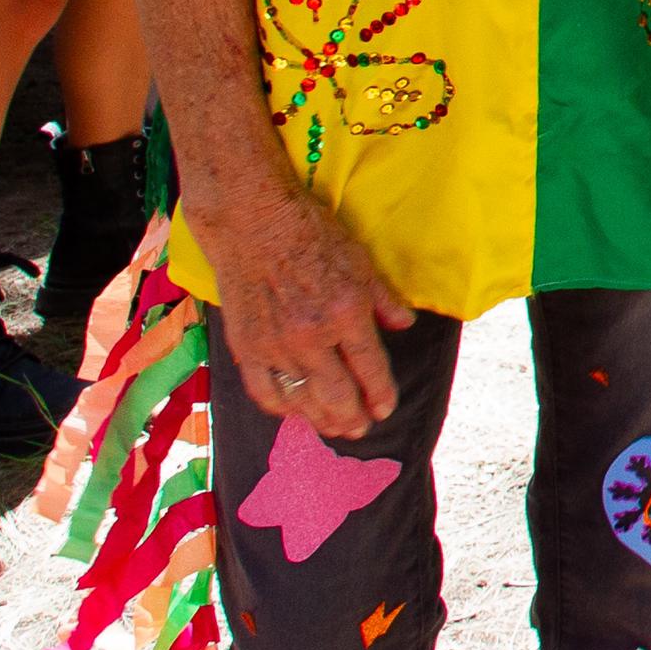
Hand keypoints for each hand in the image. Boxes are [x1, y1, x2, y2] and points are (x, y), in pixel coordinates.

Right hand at [210, 186, 415, 440]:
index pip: (371, 368)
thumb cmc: (310, 232)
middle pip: (338, 394)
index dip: (381, 394)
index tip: (386, 409)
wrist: (251, 221)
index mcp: (346, 312)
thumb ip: (384, 299)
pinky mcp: (246, 347)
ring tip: (334, 426)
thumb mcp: (360, 260)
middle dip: (354, 417)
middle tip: (362, 428)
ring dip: (321, 418)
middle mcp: (311, 335)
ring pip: (302, 399)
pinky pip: (265, 391)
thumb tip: (405, 326)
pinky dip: (282, 407)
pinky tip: (295, 410)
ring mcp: (275, 345)